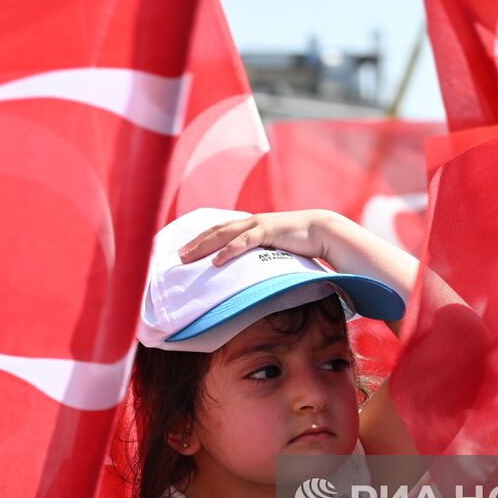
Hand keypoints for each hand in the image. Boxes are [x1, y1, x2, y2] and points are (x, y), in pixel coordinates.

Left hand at [178, 210, 340, 266]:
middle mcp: (249, 222)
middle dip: (193, 244)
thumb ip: (259, 257)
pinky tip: (215, 262)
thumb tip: (248, 274)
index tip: (183, 251)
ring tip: (186, 259)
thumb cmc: (299, 242)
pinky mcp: (268, 230)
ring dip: (202, 247)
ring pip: (223, 235)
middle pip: (214, 232)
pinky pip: (243, 242)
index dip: (199, 239)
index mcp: (249, 226)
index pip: (218, 231)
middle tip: (176, 257)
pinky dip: (227, 251)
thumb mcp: (274, 250)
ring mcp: (257, 225)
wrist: (321, 230)